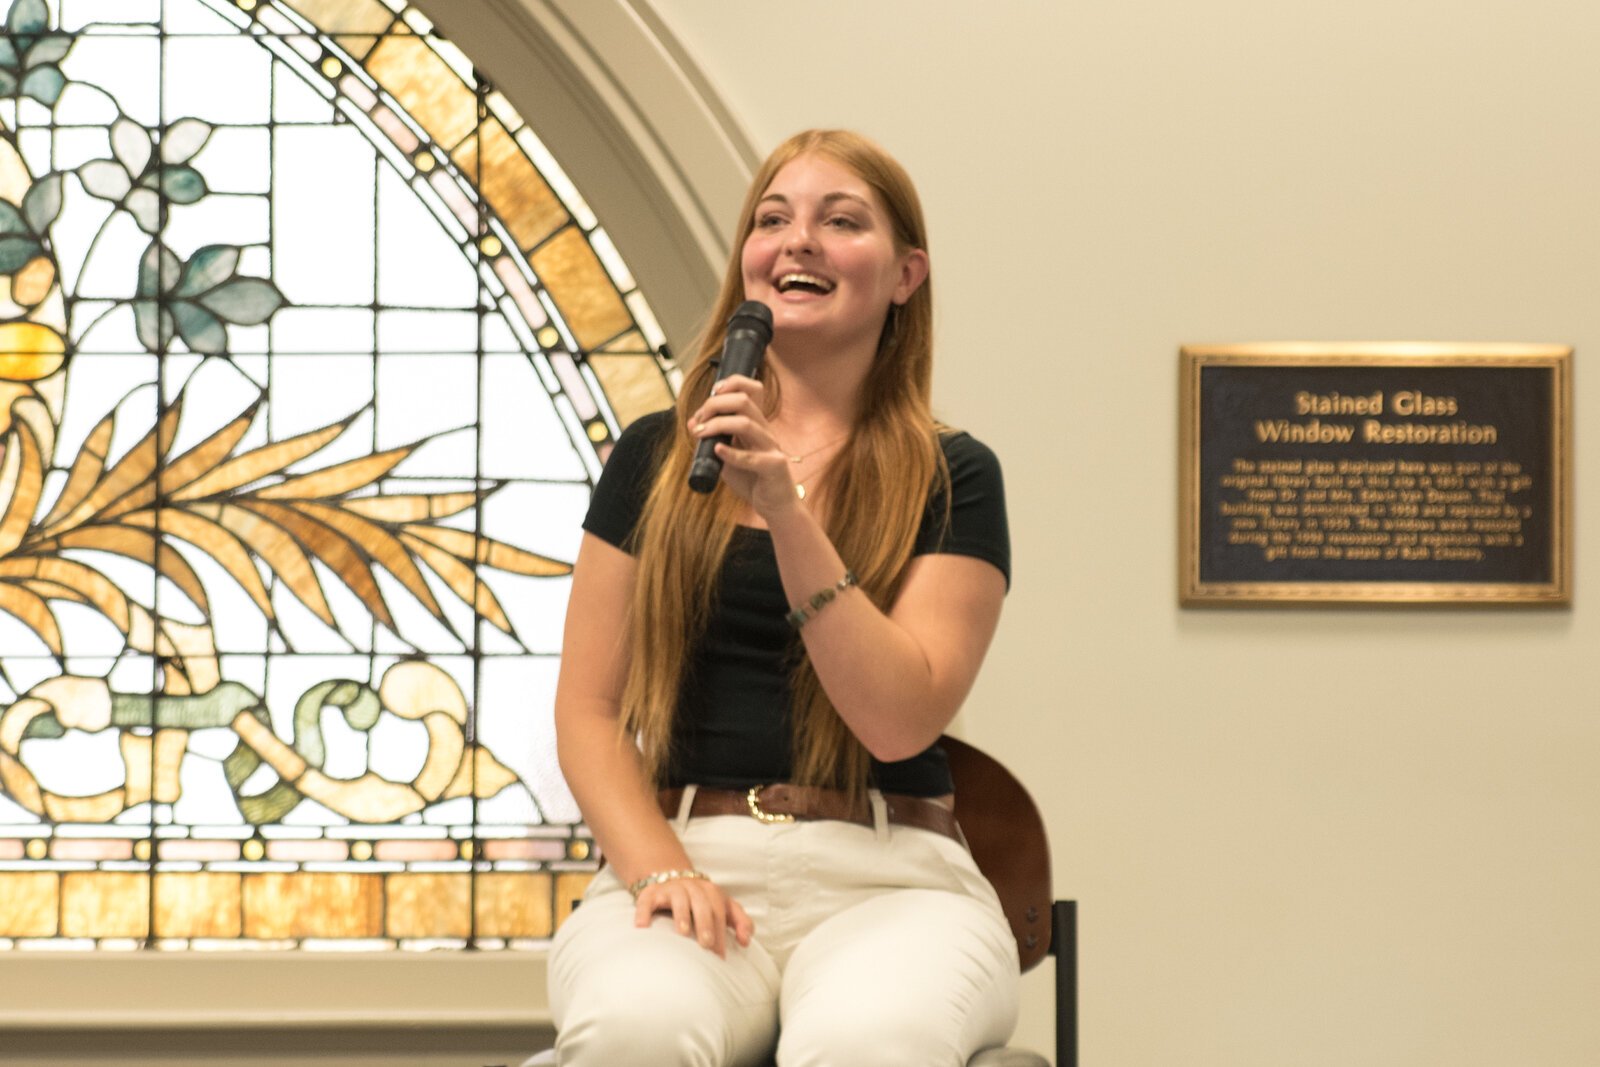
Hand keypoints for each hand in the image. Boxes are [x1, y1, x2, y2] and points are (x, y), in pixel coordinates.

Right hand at [633, 874, 753, 957]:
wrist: (669, 877)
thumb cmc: (700, 901)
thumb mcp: (723, 906)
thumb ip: (740, 921)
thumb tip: (746, 941)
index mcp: (712, 892)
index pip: (720, 911)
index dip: (721, 932)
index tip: (720, 956)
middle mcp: (692, 888)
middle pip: (702, 904)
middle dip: (705, 924)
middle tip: (706, 945)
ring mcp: (671, 889)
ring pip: (678, 899)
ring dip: (681, 915)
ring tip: (683, 932)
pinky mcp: (651, 893)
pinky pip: (646, 901)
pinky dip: (644, 913)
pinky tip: (642, 927)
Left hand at [689, 375, 802, 518]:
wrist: (775, 507)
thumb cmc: (753, 480)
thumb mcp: (727, 457)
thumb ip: (713, 440)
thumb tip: (693, 423)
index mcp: (757, 425)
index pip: (751, 390)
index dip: (732, 383)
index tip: (711, 393)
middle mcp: (765, 431)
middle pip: (744, 402)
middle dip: (716, 405)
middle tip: (700, 419)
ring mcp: (771, 448)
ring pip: (746, 424)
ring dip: (717, 425)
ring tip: (700, 433)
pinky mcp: (774, 467)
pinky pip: (752, 458)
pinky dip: (732, 453)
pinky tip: (717, 451)